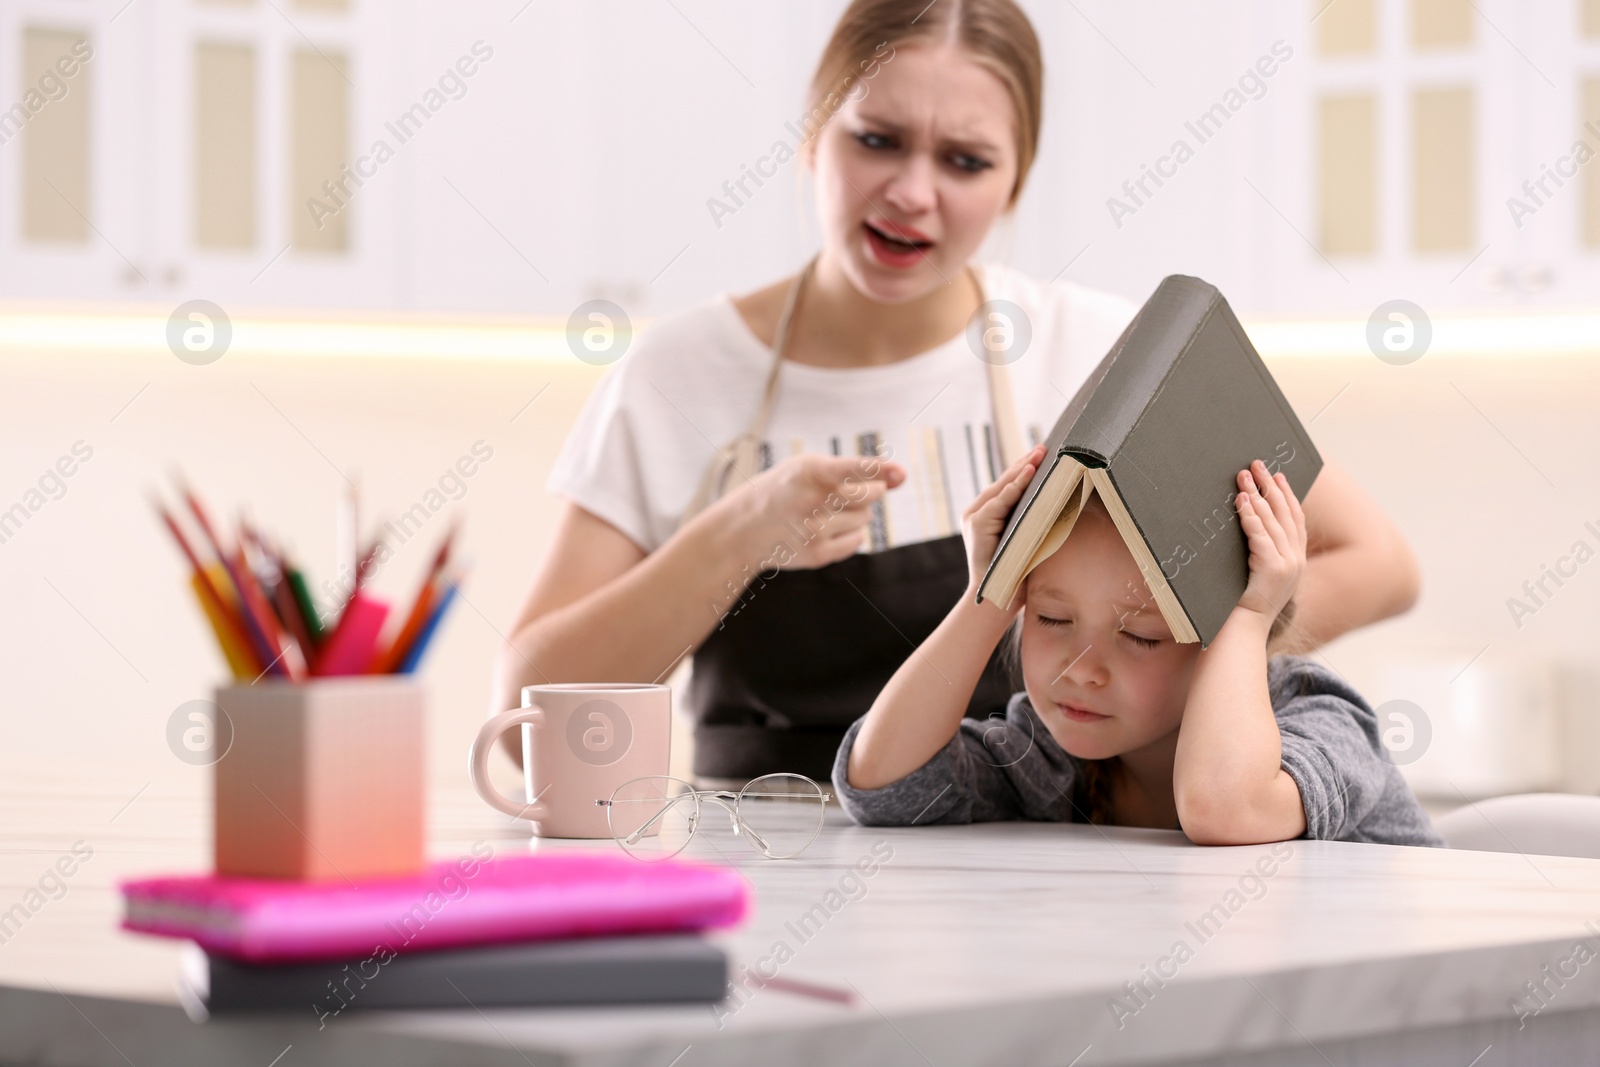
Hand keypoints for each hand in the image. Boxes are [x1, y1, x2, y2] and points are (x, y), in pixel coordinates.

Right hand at [712, 453, 905, 569]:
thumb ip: (855, 469)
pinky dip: (850, 533)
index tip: (900, 473)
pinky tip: (825, 528)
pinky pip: (858, 540)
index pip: (852, 469)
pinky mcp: (817, 554)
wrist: (746, 528)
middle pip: (870, 494)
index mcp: (808, 471)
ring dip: (856, 512)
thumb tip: (902, 477)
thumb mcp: (809, 468)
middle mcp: (812, 501)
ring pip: (866, 518)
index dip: (879, 470)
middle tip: (846, 491)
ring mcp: (815, 530)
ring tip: (826, 510)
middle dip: (870, 490)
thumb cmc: (787, 489)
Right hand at [960, 445, 1044, 600]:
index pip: (1008, 487)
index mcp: (989, 515)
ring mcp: (974, 519)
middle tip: (1044, 447)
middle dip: (1024, 464)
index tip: (1042, 455)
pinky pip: (997, 502)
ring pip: (1001, 488)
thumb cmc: (1016, 574)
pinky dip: (1012, 488)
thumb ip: (1031, 521)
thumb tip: (1057, 502)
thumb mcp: (1027, 541)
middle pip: (1004, 483)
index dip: (1024, 470)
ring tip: (1038, 455)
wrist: (998, 601)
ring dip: (1021, 470)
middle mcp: (977, 513)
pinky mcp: (976, 526)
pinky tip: (1027, 475)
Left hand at [1232, 459, 1305, 627]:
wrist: (1243, 630)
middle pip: (1285, 513)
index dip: (1287, 494)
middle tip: (1257, 464)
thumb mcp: (1258, 573)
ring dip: (1257, 495)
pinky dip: (1250, 516)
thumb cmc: (1242, 602)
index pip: (1295, 519)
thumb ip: (1261, 551)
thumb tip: (1248, 522)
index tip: (1278, 475)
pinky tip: (1241, 501)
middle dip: (1271, 486)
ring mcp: (1287, 564)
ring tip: (1244, 475)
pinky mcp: (1273, 568)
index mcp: (1295, 559)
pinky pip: (1260, 535)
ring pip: (1272, 521)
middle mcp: (1296, 559)